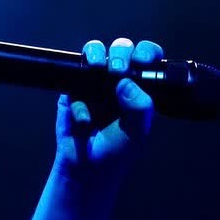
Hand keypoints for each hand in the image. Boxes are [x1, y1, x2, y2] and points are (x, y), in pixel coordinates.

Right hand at [56, 38, 164, 178]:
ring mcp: (94, 83)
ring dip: (96, 53)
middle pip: (121, 49)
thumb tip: (126, 82)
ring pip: (95, 53)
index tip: (141, 60)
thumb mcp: (137, 132)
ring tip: (97, 68)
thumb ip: (139, 107)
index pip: (147, 60)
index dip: (146, 53)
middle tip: (118, 70)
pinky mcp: (72, 90)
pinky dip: (79, 102)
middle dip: (121, 52)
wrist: (86, 169)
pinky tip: (84, 122)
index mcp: (140, 88)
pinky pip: (73, 81)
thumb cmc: (117, 151)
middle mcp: (119, 81)